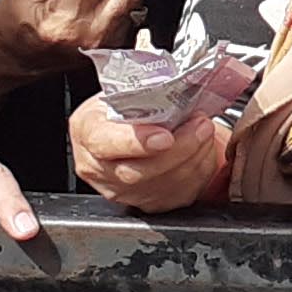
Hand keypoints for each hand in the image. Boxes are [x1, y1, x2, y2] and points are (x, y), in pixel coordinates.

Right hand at [69, 93, 231, 212]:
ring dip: (194, 157)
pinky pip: (178, 194)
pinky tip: (202, 150)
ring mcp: (120, 191)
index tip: (165, 136)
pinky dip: (198, 170)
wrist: (128, 126)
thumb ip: (143, 93)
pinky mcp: (146, 203)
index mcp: (87, 131)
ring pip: (162, 185)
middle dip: (179, 148)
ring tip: (204, 132)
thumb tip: (178, 87)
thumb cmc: (124, 104)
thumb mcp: (123, 88)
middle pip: (138, 172)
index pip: (105, 143)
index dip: (137, 142)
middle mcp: (98, 168)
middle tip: (201, 125)